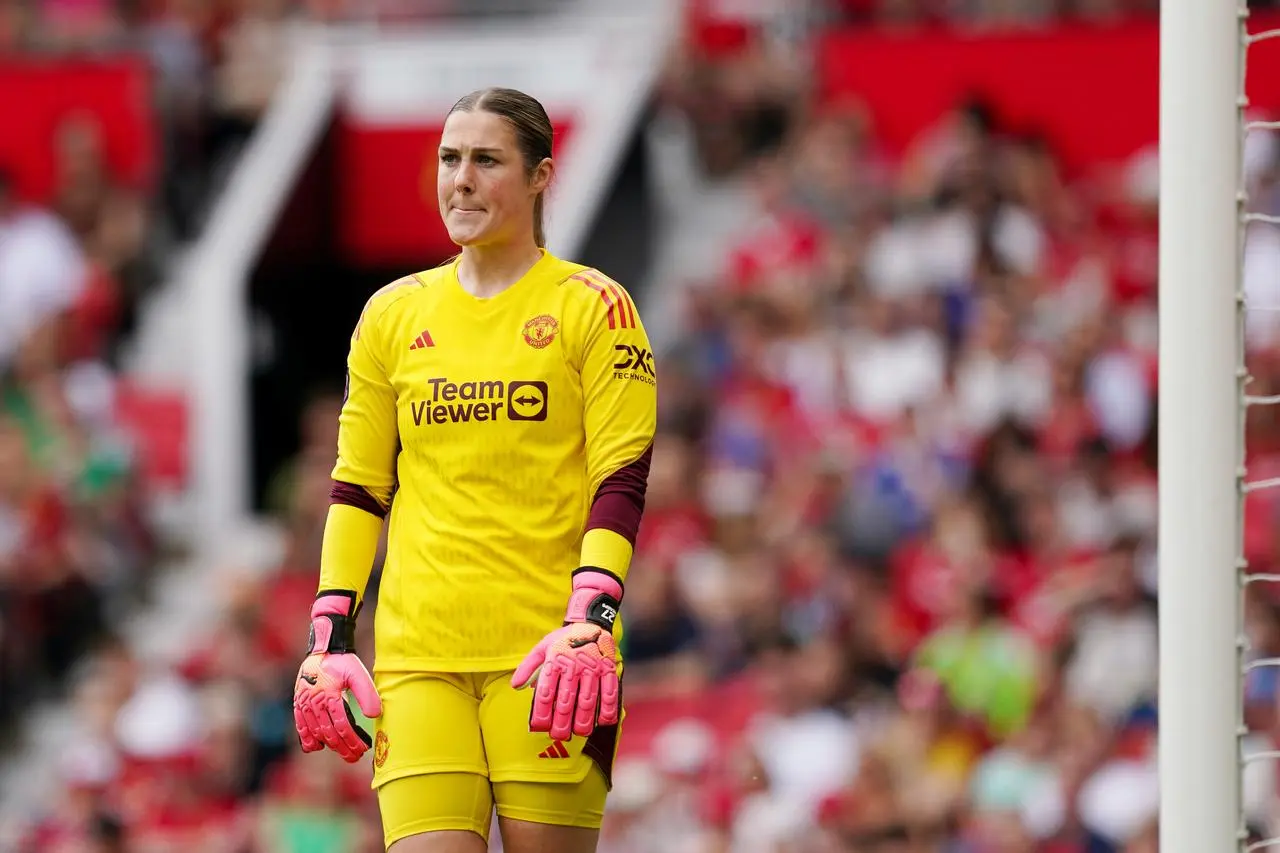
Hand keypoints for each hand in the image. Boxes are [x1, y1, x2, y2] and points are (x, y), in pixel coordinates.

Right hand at [293, 592, 381, 762]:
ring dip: (329, 746)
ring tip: (343, 753)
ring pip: (316, 732)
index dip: (352, 740)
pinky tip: (317, 747)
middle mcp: (314, 702)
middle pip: (330, 733)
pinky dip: (308, 739)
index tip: (363, 749)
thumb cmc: (343, 662)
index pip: (342, 725)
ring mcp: (304, 704)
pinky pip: (300, 726)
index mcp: (330, 695)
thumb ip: (367, 694)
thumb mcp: (358, 674)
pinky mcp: (298, 704)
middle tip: (355, 757)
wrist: (323, 649)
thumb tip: (375, 715)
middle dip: (343, 748)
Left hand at [511, 569, 622, 740]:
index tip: (538, 727)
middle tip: (559, 736)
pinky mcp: (609, 669)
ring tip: (579, 733)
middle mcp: (573, 665)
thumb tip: (515, 686)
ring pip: (587, 699)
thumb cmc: (564, 639)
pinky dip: (607, 708)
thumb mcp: (542, 647)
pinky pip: (609, 691)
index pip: (546, 692)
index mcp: (554, 660)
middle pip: (566, 700)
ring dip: (584, 720)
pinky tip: (603, 721)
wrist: (591, 621)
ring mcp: (593, 667)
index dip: (542, 713)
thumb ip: (528, 667)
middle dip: (562, 722)